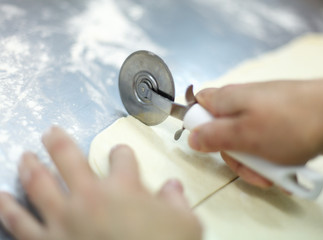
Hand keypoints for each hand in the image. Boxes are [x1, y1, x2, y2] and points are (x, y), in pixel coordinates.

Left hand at [0, 127, 201, 239]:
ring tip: (24, 156)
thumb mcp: (186, 224)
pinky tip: (2, 197)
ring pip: (39, 184)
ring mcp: (65, 219)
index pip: (122, 158)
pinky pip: (21, 224)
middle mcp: (90, 197)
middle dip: (59, 142)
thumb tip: (172, 187)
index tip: (121, 154)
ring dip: (30, 166)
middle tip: (50, 132)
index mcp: (124, 188)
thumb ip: (177, 201)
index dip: (122, 154)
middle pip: (69, 159)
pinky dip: (9, 208)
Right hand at [188, 77, 322, 187]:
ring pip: (245, 141)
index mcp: (227, 99)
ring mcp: (261, 111)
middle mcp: (242, 102)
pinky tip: (284, 165)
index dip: (198, 127)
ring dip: (256, 161)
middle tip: (251, 168)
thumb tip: (191, 137)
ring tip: (274, 171)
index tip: (211, 145)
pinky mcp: (277, 121)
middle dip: (235, 156)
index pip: (197, 106)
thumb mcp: (244, 136)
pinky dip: (271, 156)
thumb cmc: (292, 123)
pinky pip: (264, 142)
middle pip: (222, 132)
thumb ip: (213, 137)